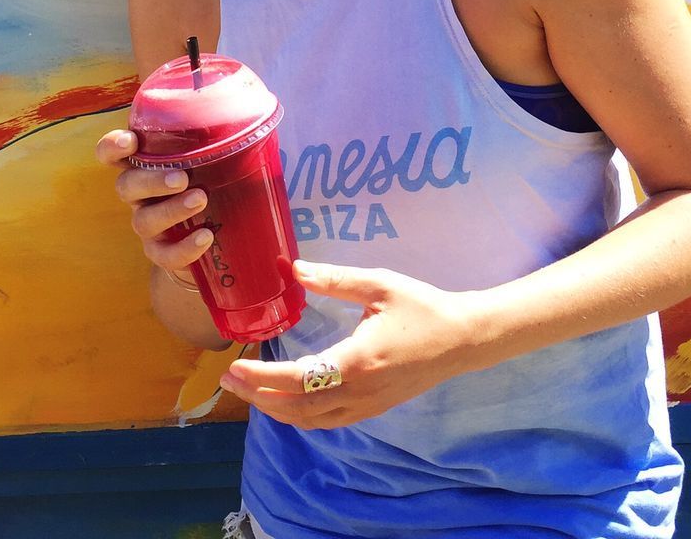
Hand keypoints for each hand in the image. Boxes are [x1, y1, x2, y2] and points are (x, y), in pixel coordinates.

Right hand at [96, 128, 210, 280]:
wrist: (206, 235)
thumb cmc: (209, 180)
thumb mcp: (213, 156)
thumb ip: (222, 136)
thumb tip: (257, 113)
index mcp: (146, 164)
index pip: (112, 152)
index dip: (112, 146)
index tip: (130, 141)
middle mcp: (139, 194)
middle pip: (127, 186)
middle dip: (151, 180)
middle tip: (182, 178)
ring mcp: (148, 224)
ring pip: (144, 220)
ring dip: (171, 210)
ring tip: (201, 199)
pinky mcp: (161, 252)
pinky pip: (163, 254)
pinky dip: (183, 248)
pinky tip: (205, 237)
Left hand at [218, 260, 476, 429]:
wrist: (462, 339)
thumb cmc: (421, 307)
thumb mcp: (378, 283)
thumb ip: (335, 278)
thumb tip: (294, 267)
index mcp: (356, 361)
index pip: (296, 379)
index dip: (260, 378)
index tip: (233, 366)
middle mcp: (358, 391)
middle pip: (296, 407)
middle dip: (257, 396)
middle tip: (228, 378)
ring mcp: (366, 406)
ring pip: (310, 421)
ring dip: (275, 409)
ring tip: (249, 390)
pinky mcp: (373, 408)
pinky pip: (327, 422)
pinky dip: (299, 415)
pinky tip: (286, 400)